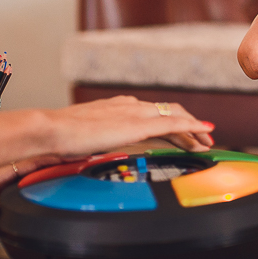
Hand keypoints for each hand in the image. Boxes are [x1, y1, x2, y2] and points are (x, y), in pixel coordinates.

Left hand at [0, 155, 69, 247]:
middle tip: (83, 152)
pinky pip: (25, 180)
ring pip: (31, 169)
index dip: (49, 159)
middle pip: (33, 162)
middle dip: (57, 155)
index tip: (71, 155)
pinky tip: (51, 178)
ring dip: (51, 164)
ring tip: (75, 161)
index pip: (25, 165)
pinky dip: (41, 176)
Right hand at [41, 96, 214, 156]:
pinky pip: (174, 124)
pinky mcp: (138, 125)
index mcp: (117, 107)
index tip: (180, 133)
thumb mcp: (84, 139)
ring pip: (176, 116)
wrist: (51, 130)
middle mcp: (129, 105)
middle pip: (169, 112)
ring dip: (193, 129)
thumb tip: (93, 153)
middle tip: (200, 140)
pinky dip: (192, 127)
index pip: (151, 112)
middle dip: (188, 126)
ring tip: (206, 142)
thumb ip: (96, 142)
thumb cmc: (59, 137)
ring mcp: (135, 113)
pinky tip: (204, 133)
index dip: (170, 122)